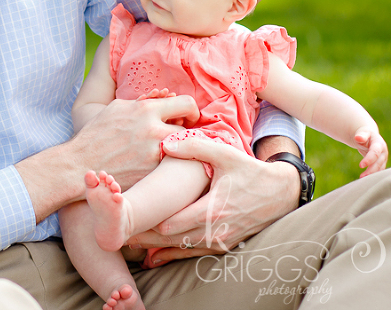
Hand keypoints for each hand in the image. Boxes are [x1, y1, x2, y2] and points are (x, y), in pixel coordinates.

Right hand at [16, 95, 198, 222]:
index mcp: (145, 109)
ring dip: (178, 150)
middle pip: (188, 129)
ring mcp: (153, 153)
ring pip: (182, 149)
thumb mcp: (117, 108)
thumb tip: (165, 95)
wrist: (80, 163)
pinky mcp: (151, 172)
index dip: (191, 111)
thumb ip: (143, 102)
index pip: (187, 104)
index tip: (187, 118)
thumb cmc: (97, 133)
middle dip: (184, 132)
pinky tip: (160, 166)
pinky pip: (171, 166)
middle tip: (178, 137)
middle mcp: (153, 129)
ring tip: (168, 152)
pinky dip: (168, 165)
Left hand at [124, 136, 299, 264]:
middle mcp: (215, 230)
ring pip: (180, 250)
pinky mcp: (222, 246)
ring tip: (130, 242)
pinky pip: (193, 255)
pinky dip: (172, 255)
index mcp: (213, 209)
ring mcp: (219, 241)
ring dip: (156, 247)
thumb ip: (195, 148)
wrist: (279, 193)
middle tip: (120, 231)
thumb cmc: (249, 171)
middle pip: (171, 240)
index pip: (172, 223)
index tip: (128, 215)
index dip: (149, 222)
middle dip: (146, 236)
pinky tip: (153, 256)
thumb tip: (167, 143)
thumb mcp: (225, 155)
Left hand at [355, 126, 387, 176]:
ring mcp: (383, 158)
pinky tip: (366, 178)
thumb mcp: (362, 133)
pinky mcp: (381, 162)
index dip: (369, 159)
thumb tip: (357, 137)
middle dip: (371, 170)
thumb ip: (361, 135)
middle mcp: (383, 152)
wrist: (369, 137)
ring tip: (362, 178)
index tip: (360, 165)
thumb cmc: (364, 134)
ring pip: (379, 168)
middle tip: (361, 176)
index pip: (375, 153)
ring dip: (372, 174)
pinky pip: (378, 169)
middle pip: (378, 162)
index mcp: (379, 143)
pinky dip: (373, 174)